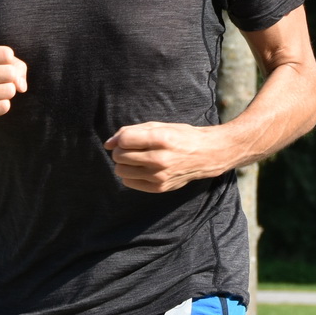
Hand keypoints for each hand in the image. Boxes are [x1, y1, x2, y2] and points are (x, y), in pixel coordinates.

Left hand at [106, 122, 235, 192]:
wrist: (207, 154)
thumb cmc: (181, 136)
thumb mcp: (159, 126)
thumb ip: (132, 131)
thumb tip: (108, 143)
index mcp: (161, 139)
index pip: (124, 140)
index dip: (122, 138)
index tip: (129, 138)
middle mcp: (160, 159)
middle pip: (120, 156)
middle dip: (121, 151)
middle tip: (132, 148)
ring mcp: (159, 176)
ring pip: (121, 171)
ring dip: (124, 163)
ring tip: (136, 159)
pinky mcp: (160, 188)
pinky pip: (129, 183)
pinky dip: (131, 175)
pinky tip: (142, 169)